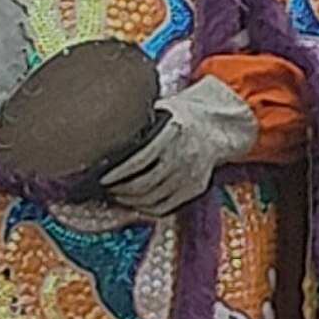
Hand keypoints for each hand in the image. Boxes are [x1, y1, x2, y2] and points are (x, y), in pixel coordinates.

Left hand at [98, 74, 258, 212]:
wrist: (217, 127)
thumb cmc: (181, 117)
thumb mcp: (161, 109)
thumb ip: (139, 122)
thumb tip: (105, 134)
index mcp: (173, 132)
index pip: (139, 160)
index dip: (117, 173)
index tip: (102, 177)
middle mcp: (184, 155)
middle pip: (145, 183)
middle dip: (121, 190)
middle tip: (106, 188)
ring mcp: (191, 175)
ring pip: (154, 198)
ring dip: (131, 201)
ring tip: (116, 195)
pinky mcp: (194, 189)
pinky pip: (166, 207)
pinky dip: (147, 209)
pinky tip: (135, 202)